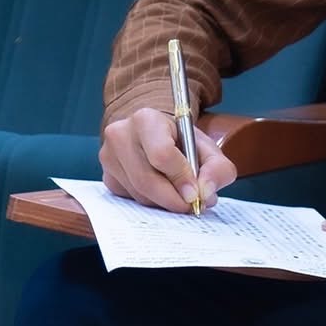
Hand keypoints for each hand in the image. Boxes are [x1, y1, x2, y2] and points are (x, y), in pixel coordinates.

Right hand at [100, 108, 238, 213]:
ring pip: (139, 194)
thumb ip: (217, 169)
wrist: (157, 135)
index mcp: (146, 119)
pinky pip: (130, 200)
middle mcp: (120, 135)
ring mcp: (109, 157)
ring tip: (181, 198)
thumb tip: (205, 193)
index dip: (180, 178)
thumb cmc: (182, 142)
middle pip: (146, 179)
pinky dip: (151, 203)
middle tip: (191, 206)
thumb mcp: (208, 149)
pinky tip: (163, 194)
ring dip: (164, 203)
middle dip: (173, 199)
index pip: (161, 155)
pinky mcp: (107, 177)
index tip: (195, 193)